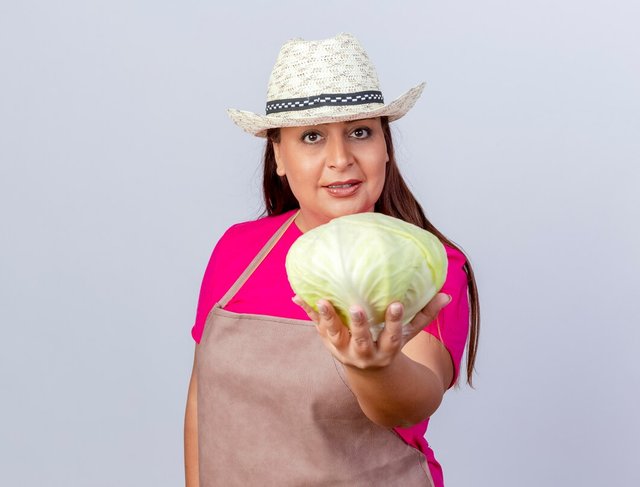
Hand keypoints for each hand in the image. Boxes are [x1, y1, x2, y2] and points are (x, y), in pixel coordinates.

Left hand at [292, 293, 450, 369]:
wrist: (369, 375)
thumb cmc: (391, 346)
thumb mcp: (410, 335)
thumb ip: (425, 315)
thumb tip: (446, 295)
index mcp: (386, 352)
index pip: (392, 337)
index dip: (394, 322)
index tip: (395, 304)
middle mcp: (364, 354)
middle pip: (361, 341)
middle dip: (359, 325)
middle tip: (356, 307)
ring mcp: (344, 351)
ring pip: (335, 336)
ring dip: (327, 318)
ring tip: (322, 300)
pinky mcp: (329, 343)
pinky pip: (318, 327)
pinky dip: (308, 312)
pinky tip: (297, 295)